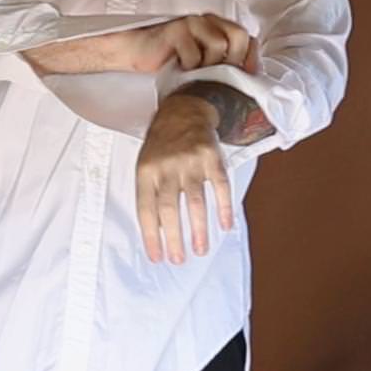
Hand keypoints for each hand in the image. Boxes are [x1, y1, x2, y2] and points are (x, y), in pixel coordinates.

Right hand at [135, 14, 255, 72]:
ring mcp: (193, 23)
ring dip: (208, 65)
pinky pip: (194, 52)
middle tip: (218, 74)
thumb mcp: (204, 63)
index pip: (248, 38)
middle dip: (233, 60)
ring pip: (218, 44)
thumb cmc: (174, 59)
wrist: (141, 52)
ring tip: (195, 71)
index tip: (245, 76)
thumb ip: (224, 64)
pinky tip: (180, 67)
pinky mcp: (176, 29)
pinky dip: (189, 66)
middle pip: (238, 36)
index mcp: (219, 27)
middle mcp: (209, 21)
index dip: (250, 59)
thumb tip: (246, 82)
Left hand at [135, 94, 232, 263]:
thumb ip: (149, 194)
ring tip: (201, 249)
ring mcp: (190, 161)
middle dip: (174, 238)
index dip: (151, 236)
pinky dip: (224, 207)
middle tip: (179, 259)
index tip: (157, 257)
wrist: (182, 110)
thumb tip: (156, 235)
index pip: (146, 209)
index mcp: (146, 171)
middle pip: (169, 208)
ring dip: (198, 229)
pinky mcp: (211, 157)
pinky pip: (220, 185)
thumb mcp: (145, 164)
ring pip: (195, 201)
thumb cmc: (161, 145)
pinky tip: (225, 225)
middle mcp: (167, 167)